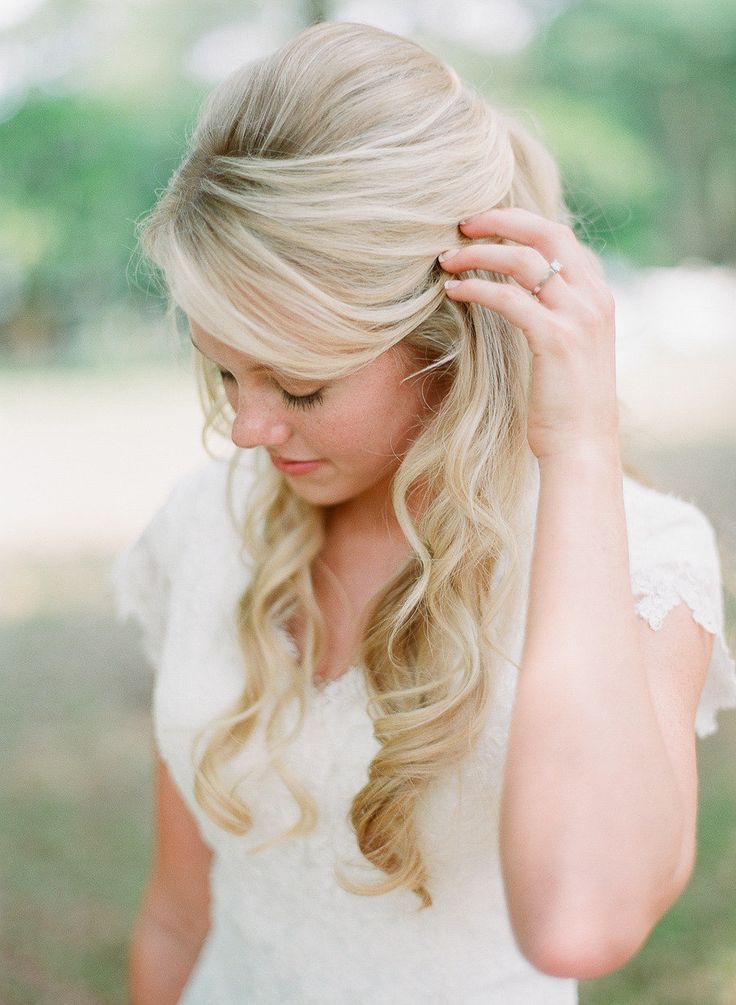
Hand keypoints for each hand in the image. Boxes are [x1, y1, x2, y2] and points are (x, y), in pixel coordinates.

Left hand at [439, 207, 619, 463]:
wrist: (582, 446)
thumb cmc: (566, 405)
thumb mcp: (568, 349)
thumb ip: (553, 315)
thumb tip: (517, 293)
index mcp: (597, 295)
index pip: (559, 236)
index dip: (519, 222)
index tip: (483, 223)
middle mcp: (593, 298)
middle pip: (545, 233)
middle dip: (500, 220)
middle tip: (462, 223)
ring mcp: (577, 317)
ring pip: (522, 260)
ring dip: (478, 254)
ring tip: (447, 259)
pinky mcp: (555, 339)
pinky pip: (509, 298)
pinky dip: (477, 288)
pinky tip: (453, 292)